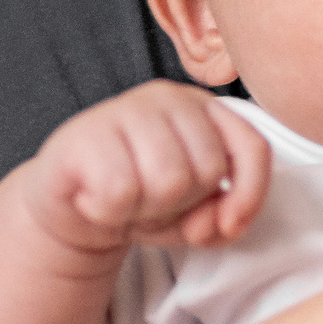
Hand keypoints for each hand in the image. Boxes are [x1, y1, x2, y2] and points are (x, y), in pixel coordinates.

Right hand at [19, 80, 272, 256]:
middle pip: (207, 171)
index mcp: (205, 108)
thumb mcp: (194, 213)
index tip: (229, 225)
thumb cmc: (140, 201)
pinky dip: (109, 211)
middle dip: (182, 205)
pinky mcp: (84, 134)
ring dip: (145, 210)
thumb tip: (222, 221)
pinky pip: (119, 191)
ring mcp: (125, 109)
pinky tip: (95, 198)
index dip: (250, 194)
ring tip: (126, 199)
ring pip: (167, 181)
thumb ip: (222, 216)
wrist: (70, 208)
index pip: (251, 147)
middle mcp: (169, 98)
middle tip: (151, 202)